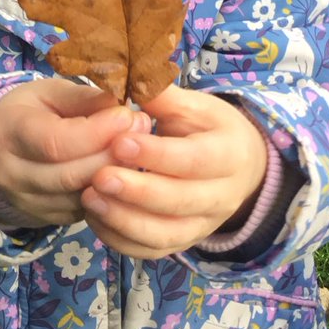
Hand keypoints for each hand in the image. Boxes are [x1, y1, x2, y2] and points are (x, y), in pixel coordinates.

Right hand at [0, 80, 149, 226]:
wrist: (4, 141)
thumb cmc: (33, 108)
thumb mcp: (53, 91)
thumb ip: (85, 99)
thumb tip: (122, 109)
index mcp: (8, 131)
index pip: (55, 142)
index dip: (97, 133)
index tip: (128, 116)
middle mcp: (9, 172)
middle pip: (70, 175)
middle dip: (113, 155)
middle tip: (142, 132)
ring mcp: (24, 201)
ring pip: (80, 197)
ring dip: (116, 176)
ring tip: (138, 151)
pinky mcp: (43, 216)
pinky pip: (83, 211)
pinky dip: (108, 194)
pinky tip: (123, 172)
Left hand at [81, 85, 267, 258]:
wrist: (240, 167)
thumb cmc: (210, 130)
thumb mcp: (195, 106)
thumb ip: (164, 97)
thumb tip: (133, 77)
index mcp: (229, 155)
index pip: (194, 160)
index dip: (156, 154)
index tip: (119, 142)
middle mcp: (222, 197)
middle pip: (180, 202)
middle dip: (137, 192)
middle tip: (99, 176)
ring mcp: (202, 226)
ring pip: (165, 235)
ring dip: (124, 221)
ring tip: (89, 199)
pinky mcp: (182, 243)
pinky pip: (151, 251)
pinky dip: (121, 240)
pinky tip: (94, 218)